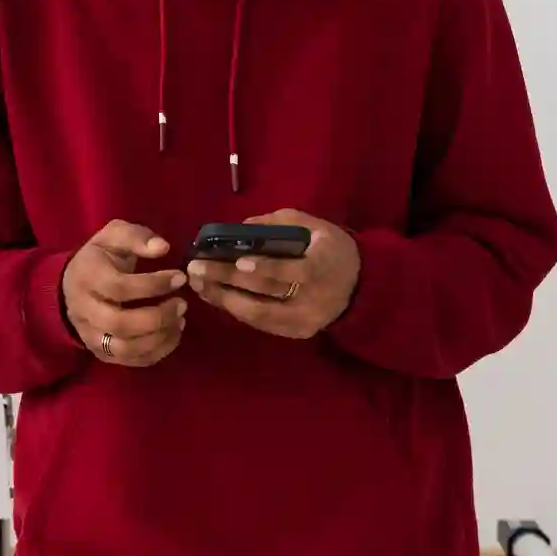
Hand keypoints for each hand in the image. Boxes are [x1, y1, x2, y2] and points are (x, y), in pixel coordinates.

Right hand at [62, 220, 188, 366]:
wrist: (72, 285)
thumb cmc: (100, 258)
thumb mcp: (114, 236)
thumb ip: (137, 237)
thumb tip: (163, 247)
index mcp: (86, 277)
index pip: (119, 287)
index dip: (153, 285)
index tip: (180, 277)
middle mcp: (83, 310)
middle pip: (120, 324)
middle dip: (158, 317)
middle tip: (183, 304)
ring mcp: (90, 335)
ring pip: (125, 348)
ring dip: (159, 337)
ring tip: (180, 320)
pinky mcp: (101, 352)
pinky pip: (131, 360)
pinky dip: (158, 351)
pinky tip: (172, 334)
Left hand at [186, 209, 359, 339]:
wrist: (360, 286)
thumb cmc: (330, 249)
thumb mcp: (314, 227)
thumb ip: (280, 223)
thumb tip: (242, 227)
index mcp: (324, 266)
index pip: (294, 270)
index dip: (266, 267)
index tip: (238, 262)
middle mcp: (316, 298)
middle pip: (268, 291)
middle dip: (228, 279)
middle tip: (196, 269)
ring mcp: (306, 319)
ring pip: (259, 313)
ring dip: (223, 298)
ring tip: (198, 284)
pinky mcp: (296, 332)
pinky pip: (261, 323)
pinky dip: (236, 309)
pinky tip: (214, 296)